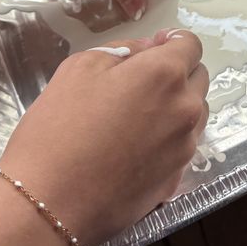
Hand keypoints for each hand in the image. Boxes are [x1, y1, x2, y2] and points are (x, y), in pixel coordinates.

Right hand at [0, 30, 207, 245]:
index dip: (172, 41)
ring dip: (176, 107)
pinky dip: (167, 141)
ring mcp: (185, 148)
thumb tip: (148, 50)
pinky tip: (134, 150)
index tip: (153, 48)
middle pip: (198, 79)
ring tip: (137, 118)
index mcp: (164, 74)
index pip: (190, 45)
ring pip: (194, 115)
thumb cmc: (57, 128)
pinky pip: (181, 148)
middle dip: (176, 73)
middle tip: (139, 84)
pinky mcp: (176, 180)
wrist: (49, 204)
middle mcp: (185, 109)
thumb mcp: (79, 68)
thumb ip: (122, 50)